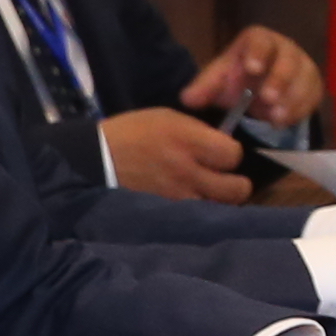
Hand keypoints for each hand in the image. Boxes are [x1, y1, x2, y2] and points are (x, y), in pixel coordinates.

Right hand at [99, 105, 255, 202]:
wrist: (98, 159)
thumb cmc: (134, 132)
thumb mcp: (170, 118)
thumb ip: (200, 133)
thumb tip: (225, 144)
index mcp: (189, 141)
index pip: (234, 155)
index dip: (233, 154)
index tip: (224, 153)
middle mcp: (188, 171)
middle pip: (237, 189)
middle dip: (237, 183)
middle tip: (227, 178)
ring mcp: (179, 197)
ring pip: (220, 207)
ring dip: (219, 200)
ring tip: (211, 192)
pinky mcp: (168, 214)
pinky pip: (198, 217)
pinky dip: (201, 211)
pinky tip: (195, 203)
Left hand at [182, 25, 325, 126]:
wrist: (258, 91)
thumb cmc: (237, 79)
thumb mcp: (218, 82)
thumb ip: (204, 88)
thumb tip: (187, 99)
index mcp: (259, 40)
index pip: (261, 40)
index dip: (258, 52)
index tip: (252, 68)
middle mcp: (285, 49)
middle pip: (288, 59)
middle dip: (280, 79)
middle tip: (268, 99)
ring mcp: (303, 66)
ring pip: (305, 79)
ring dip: (292, 99)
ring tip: (276, 118)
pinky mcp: (313, 86)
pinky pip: (312, 96)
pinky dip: (300, 110)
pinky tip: (285, 122)